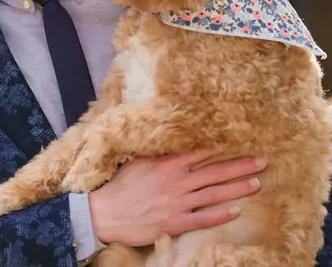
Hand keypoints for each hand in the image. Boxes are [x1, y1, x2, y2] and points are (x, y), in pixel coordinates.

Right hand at [88, 149, 265, 246]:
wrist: (106, 213)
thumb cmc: (119, 187)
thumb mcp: (136, 163)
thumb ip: (157, 155)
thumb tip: (169, 143)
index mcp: (165, 165)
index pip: (198, 153)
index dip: (219, 149)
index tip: (237, 144)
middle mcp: (175, 182)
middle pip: (214, 172)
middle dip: (239, 166)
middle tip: (260, 162)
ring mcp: (177, 203)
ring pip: (214, 194)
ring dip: (237, 188)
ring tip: (256, 183)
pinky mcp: (175, 223)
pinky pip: (203, 219)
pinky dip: (220, 215)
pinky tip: (235, 211)